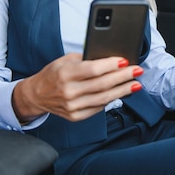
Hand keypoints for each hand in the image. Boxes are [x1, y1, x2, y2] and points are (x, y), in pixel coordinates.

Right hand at [11, 53, 142, 122]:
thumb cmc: (53, 74)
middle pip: (102, 84)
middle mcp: (68, 92)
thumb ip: (85, 59)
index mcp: (65, 74)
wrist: (37, 95)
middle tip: (137, 71)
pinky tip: (121, 93)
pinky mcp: (76, 116)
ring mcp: (72, 106)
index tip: (125, 60)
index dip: (111, 65)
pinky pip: (98, 108)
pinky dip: (111, 100)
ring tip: (135, 84)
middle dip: (123, 77)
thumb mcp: (65, 60)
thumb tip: (110, 57)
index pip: (93, 69)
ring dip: (123, 90)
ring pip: (103, 99)